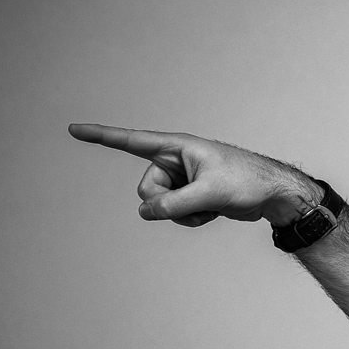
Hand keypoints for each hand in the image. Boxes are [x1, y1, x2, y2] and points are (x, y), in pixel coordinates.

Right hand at [68, 124, 321, 227]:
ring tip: (210, 206)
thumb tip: (145, 212)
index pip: (131, 141)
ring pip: (159, 205)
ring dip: (181, 214)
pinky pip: (174, 213)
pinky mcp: (190, 195)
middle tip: (196, 201)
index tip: (73, 130)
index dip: (101, 136)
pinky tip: (213, 213)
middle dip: (164, 203)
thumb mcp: (211, 193)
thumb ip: (175, 204)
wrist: (275, 195)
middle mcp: (176, 160)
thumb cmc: (249, 181)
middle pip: (145, 188)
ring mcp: (182, 179)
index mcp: (178, 147)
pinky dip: (191, 219)